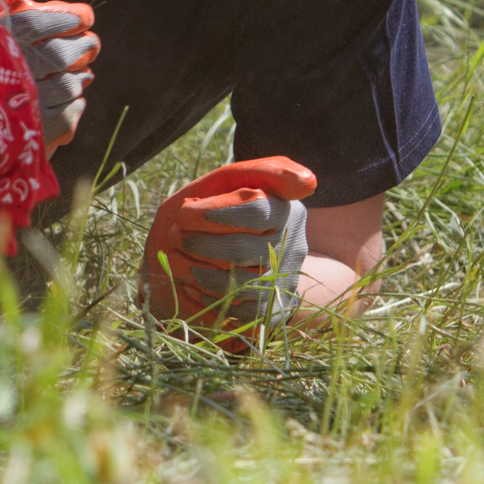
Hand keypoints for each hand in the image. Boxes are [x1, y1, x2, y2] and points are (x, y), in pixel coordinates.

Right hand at [0, 0, 96, 150]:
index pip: (43, 23)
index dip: (68, 19)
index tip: (83, 17)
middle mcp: (15, 69)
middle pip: (63, 54)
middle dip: (82, 47)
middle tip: (90, 44)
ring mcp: (28, 103)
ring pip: (70, 84)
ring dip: (79, 77)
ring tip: (81, 73)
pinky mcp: (36, 133)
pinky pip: (69, 113)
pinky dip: (75, 104)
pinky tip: (71, 98)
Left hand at [141, 157, 316, 340]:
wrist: (209, 255)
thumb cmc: (214, 210)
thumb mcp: (226, 182)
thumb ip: (259, 171)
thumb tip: (307, 183)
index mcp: (285, 209)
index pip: (259, 211)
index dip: (220, 213)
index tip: (184, 212)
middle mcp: (293, 245)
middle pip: (247, 249)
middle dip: (201, 243)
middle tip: (176, 235)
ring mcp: (286, 280)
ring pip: (244, 284)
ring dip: (199, 273)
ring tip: (176, 259)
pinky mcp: (276, 310)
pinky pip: (244, 312)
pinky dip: (212, 298)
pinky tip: (194, 284)